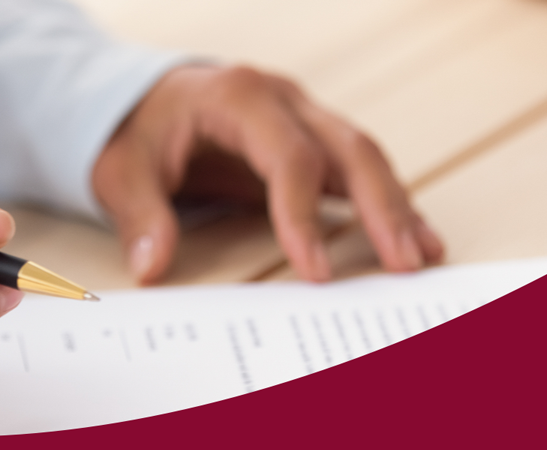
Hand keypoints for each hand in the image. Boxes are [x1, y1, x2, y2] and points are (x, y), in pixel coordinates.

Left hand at [94, 64, 443, 283]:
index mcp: (238, 96)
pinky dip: (388, 203)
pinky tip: (416, 238)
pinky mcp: (313, 140)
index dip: (303, 213)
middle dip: (381, 207)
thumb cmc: (138, 130)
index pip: (287, 156)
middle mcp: (284, 100)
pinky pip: (359, 169)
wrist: (142, 97)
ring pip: (365, 156)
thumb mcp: (122, 170)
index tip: (314, 271)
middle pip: (349, 149)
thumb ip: (140, 216)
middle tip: (403, 263)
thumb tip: (152, 267)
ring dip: (397, 206)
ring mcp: (305, 117)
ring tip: (424, 256)